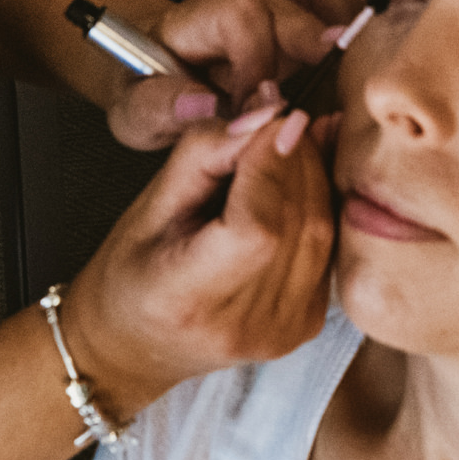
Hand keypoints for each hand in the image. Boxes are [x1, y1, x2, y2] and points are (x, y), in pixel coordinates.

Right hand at [62, 107, 340, 413]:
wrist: (137, 345)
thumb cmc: (131, 272)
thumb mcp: (149, 204)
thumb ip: (205, 153)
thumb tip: (268, 113)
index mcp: (190, 300)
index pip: (257, 229)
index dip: (273, 164)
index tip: (275, 114)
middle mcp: (245, 326)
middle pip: (299, 224)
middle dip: (295, 157)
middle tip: (279, 115)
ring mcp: (281, 332)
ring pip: (322, 232)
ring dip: (313, 175)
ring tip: (288, 138)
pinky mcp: (305, 326)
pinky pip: (327, 249)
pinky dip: (319, 203)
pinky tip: (302, 173)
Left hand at [106, 0, 362, 148]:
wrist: (151, 75)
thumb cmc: (145, 92)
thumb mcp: (134, 110)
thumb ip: (161, 106)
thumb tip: (207, 103)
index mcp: (197, 19)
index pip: (240, 15)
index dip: (258, 59)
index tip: (261, 107)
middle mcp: (242, 4)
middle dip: (314, 35)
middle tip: (338, 71)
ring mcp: (275, 7)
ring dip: (345, 14)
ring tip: (361, 56)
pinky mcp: (301, 22)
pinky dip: (357, 16)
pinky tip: (369, 53)